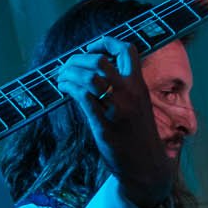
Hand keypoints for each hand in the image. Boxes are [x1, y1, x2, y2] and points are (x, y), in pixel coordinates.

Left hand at [52, 37, 171, 207]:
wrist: (146, 166)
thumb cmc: (138, 134)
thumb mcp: (138, 104)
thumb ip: (123, 87)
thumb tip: (94, 71)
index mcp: (140, 85)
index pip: (127, 50)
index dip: (106, 42)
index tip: (91, 47)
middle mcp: (130, 93)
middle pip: (100, 61)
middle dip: (78, 59)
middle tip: (67, 65)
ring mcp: (117, 108)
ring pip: (89, 77)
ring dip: (69, 73)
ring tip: (61, 76)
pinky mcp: (104, 124)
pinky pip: (82, 97)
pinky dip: (69, 87)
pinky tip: (63, 88)